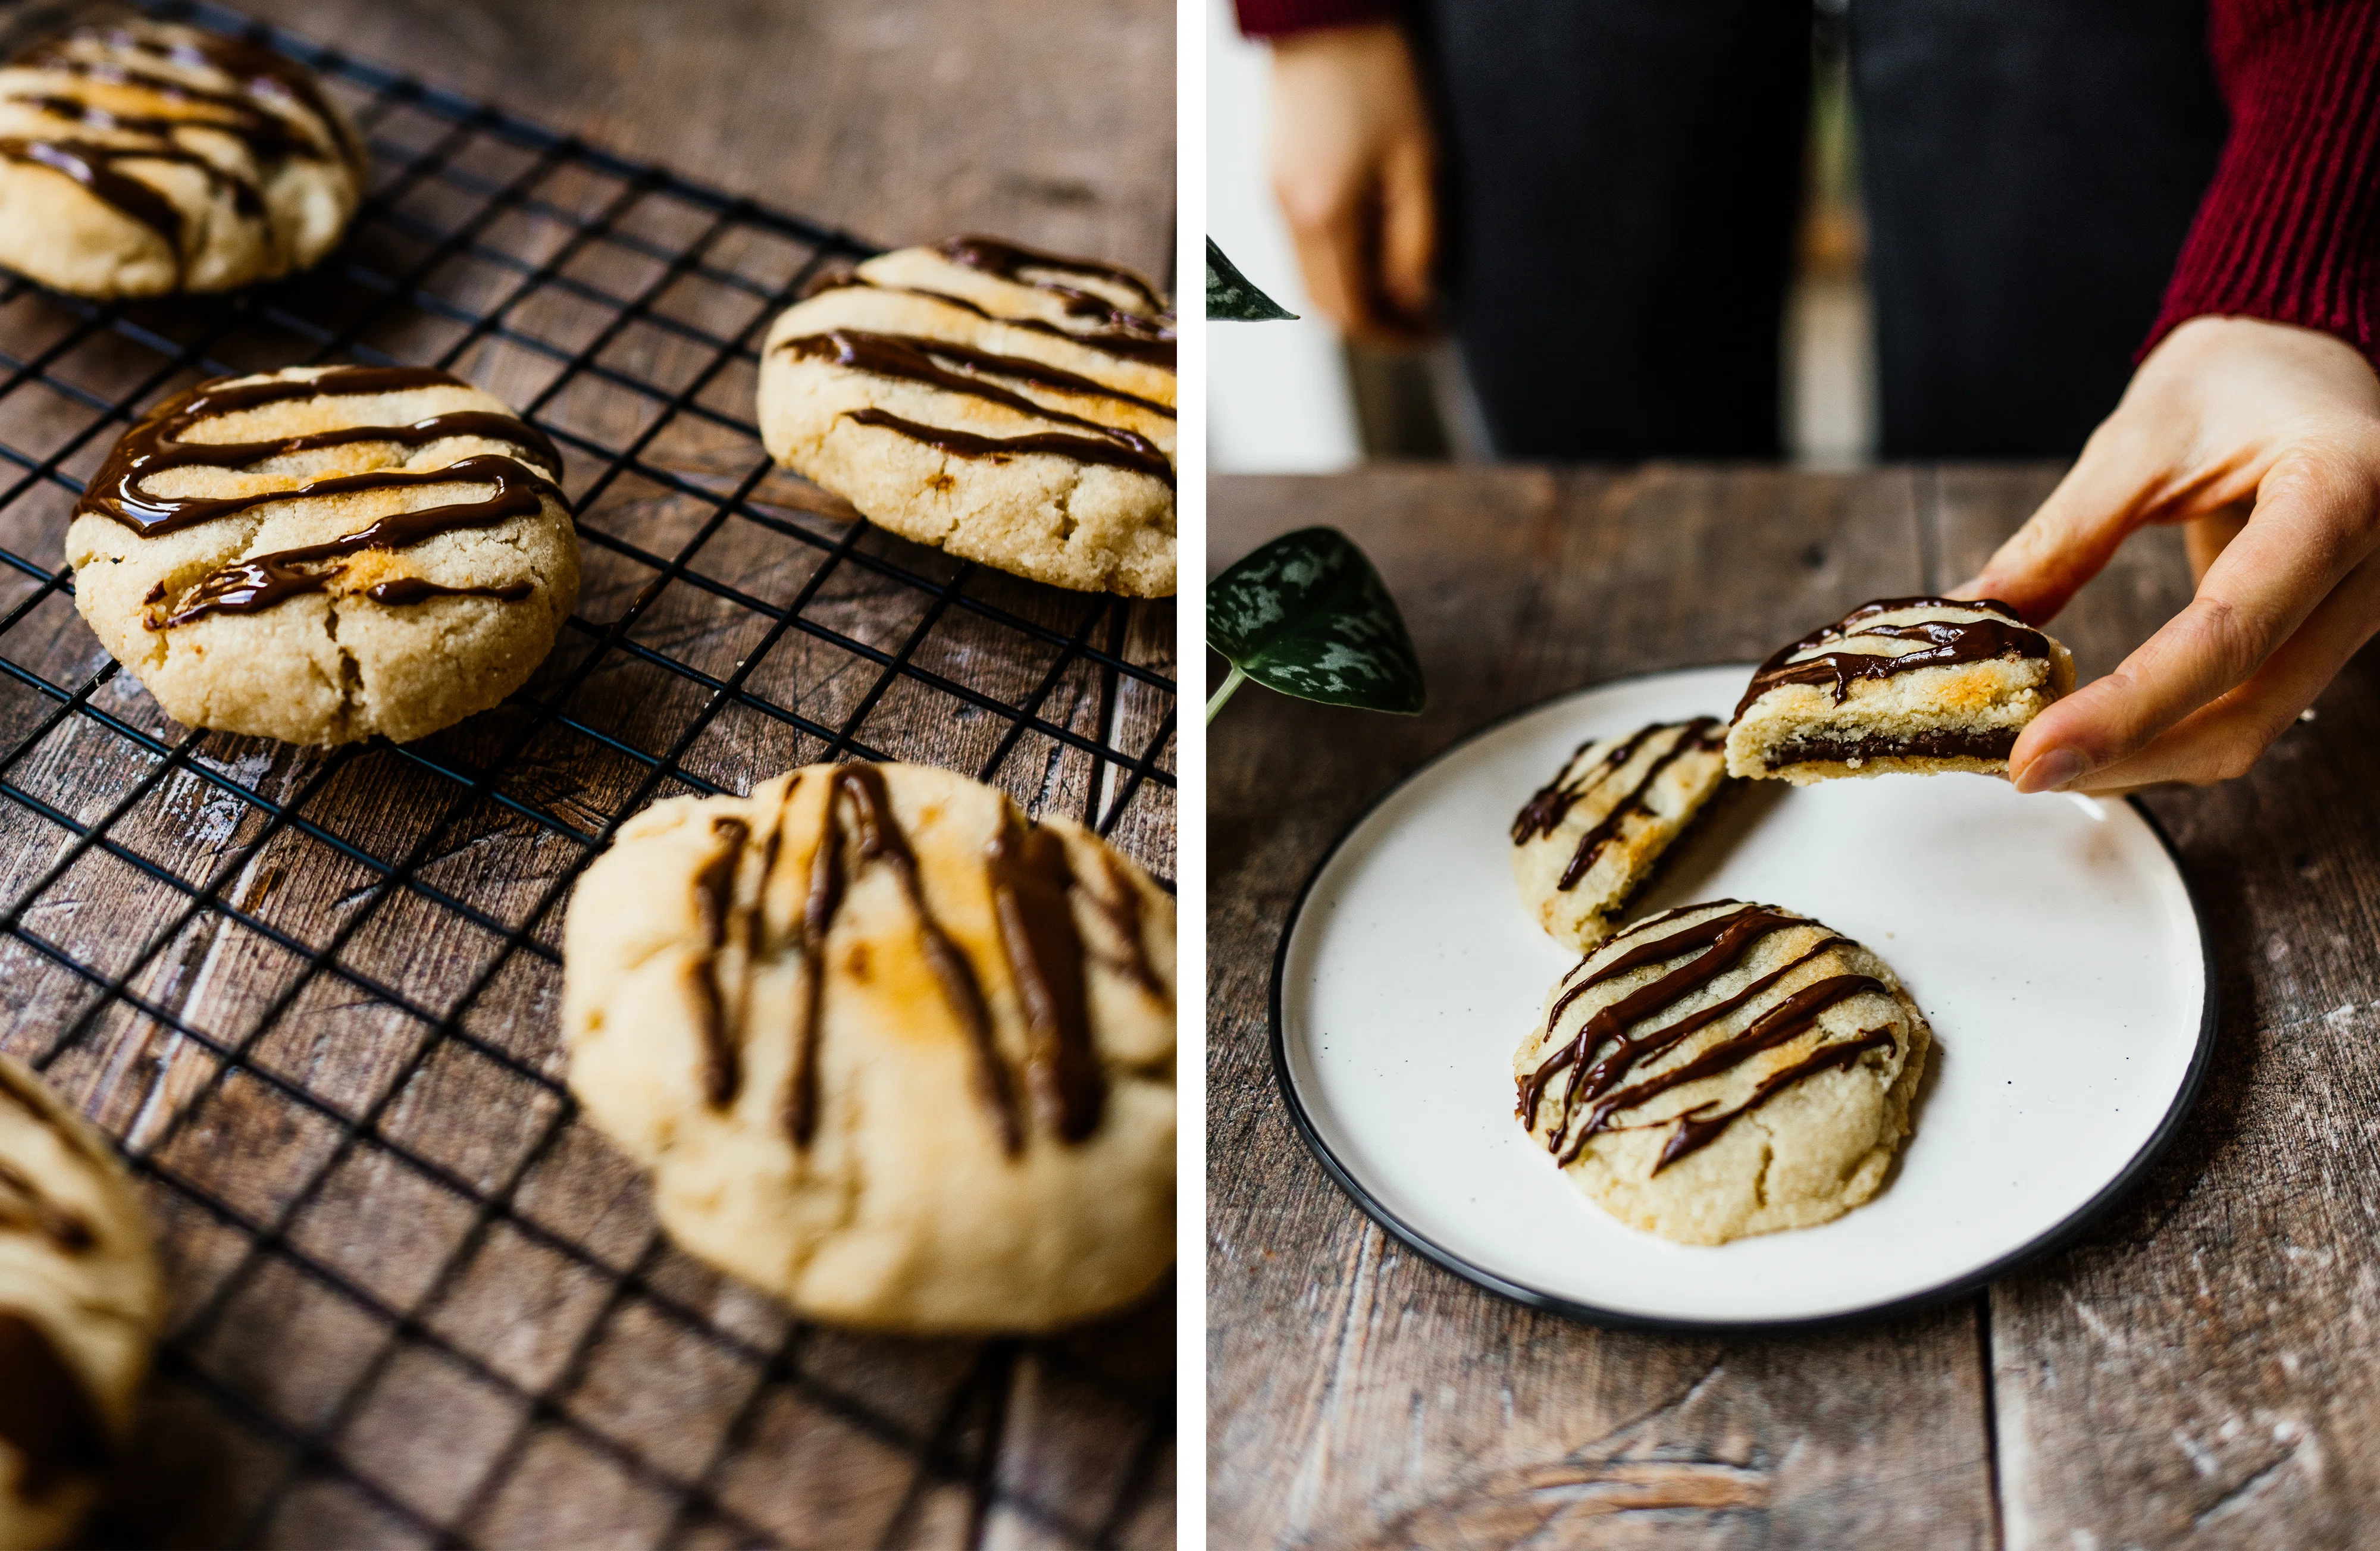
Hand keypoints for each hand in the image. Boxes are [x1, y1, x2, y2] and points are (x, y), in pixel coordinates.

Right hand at [1267, 23, 1435, 343]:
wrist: (1329, 18)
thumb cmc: (1386, 81)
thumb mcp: (1423, 165)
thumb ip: (1419, 243)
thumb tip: (1415, 301)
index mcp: (1326, 218)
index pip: (1355, 312)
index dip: (1397, 336)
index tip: (1436, 333)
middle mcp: (1289, 218)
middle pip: (1325, 307)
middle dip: (1375, 325)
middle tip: (1423, 321)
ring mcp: (1274, 199)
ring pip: (1311, 280)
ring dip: (1356, 295)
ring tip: (1405, 286)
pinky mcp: (1274, 181)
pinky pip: (1303, 247)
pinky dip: (1338, 264)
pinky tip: (1374, 246)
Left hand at [1956, 315, 2379, 791]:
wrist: (2307, 355)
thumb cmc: (2234, 377)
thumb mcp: (2139, 441)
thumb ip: (2062, 539)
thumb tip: (1969, 619)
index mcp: (2341, 494)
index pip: (2228, 635)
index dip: (2124, 711)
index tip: (2033, 756)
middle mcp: (2378, 565)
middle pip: (2249, 708)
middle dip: (2127, 755)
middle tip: (2019, 768)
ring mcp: (2368, 606)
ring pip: (2254, 722)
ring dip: (2144, 754)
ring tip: (2046, 753)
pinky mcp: (2335, 630)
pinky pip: (2253, 701)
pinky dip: (2171, 725)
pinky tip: (2098, 728)